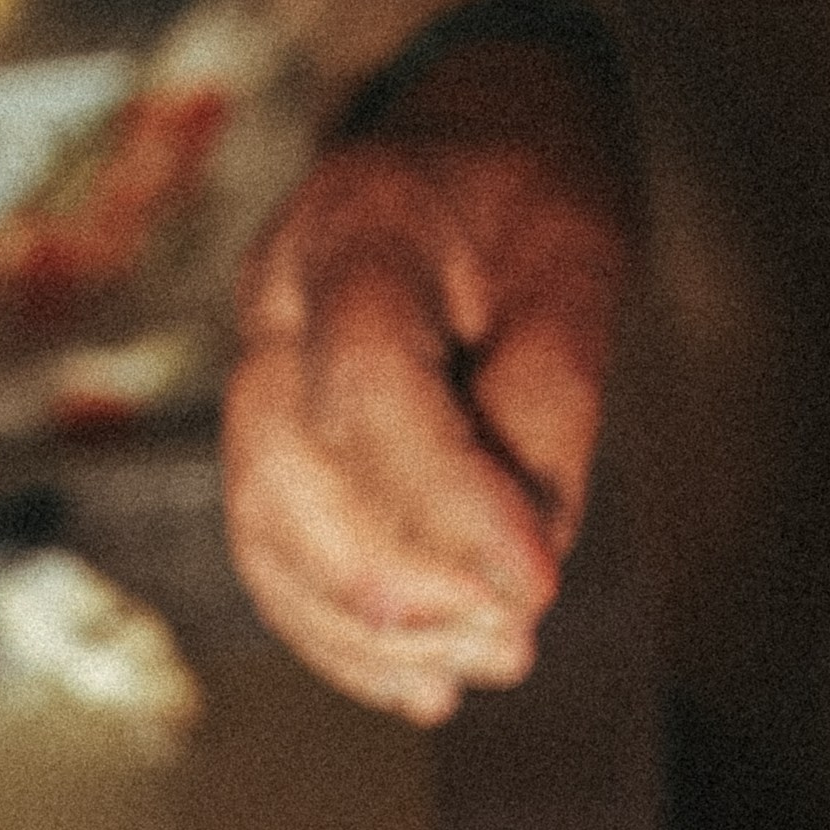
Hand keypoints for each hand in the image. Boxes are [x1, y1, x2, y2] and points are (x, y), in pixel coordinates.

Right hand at [224, 37, 634, 722]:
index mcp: (354, 230)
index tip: (535, 588)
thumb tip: (526, 554)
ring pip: (267, 534)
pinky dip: (344, 640)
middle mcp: (273, 305)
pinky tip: (425, 681)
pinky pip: (272, 561)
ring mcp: (251, 377)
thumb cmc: (528, 199)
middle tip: (518, 638)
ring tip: (488, 661)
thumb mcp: (579, 264)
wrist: (463, 148)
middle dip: (407, 585)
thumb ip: (553, 401)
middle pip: (291, 476)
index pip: (369, 386)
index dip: (447, 505)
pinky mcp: (261, 446)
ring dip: (376, 630)